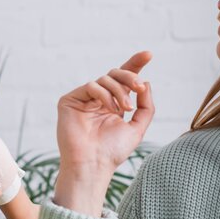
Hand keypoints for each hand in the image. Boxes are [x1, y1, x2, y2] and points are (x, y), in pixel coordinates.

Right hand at [54, 52, 153, 214]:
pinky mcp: (70, 100)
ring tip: (125, 108)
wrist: (93, 164)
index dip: (135, 65)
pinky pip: (91, 86)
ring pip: (105, 79)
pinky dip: (104, 94)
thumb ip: (145, 106)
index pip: (124, 80)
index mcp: (113, 104)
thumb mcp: (137, 127)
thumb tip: (146, 83)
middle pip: (115, 74)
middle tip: (140, 87)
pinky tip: (109, 108)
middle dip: (130, 77)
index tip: (149, 54)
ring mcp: (84, 99)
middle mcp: (98, 99)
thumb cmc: (112, 151)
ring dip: (119, 91)